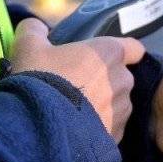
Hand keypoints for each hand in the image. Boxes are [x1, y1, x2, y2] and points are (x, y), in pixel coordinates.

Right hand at [10, 18, 144, 141]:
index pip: (134, 48)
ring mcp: (122, 109)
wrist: (38, 126)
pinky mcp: (117, 134)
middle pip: (122, 76)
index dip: (124, 51)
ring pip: (118, 103)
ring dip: (104, 105)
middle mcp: (123, 80)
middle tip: (79, 87)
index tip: (107, 58)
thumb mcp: (28, 47)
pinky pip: (112, 127)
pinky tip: (78, 130)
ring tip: (76, 112)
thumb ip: (34, 31)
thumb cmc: (39, 79)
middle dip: (106, 81)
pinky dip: (100, 127)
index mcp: (109, 53)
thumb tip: (35, 27)